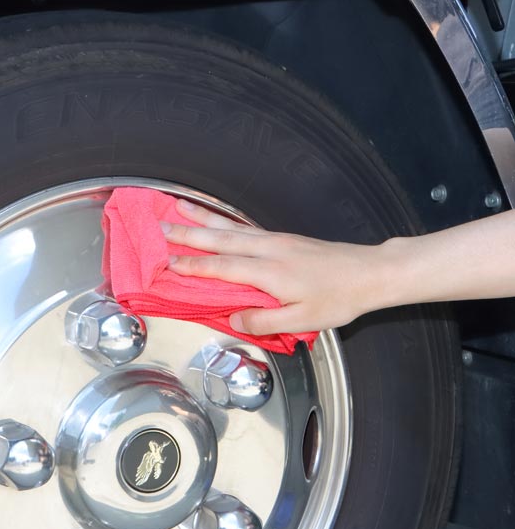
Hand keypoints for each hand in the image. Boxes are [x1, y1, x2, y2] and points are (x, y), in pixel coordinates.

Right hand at [163, 198, 386, 334]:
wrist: (370, 273)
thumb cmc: (338, 299)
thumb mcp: (301, 321)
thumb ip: (263, 321)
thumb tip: (234, 319)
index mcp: (270, 273)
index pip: (222, 267)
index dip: (193, 266)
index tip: (167, 264)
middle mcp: (269, 250)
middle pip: (220, 239)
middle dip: (187, 233)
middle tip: (159, 227)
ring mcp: (275, 240)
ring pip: (230, 227)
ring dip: (201, 218)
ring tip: (177, 207)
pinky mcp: (282, 238)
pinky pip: (244, 227)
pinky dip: (223, 220)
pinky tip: (213, 218)